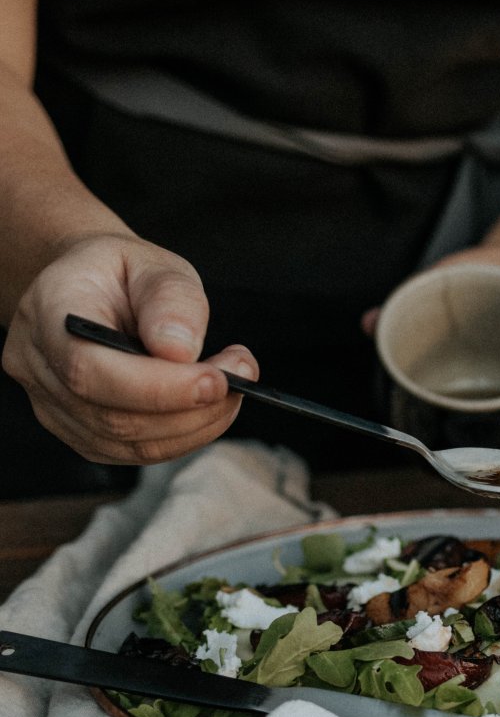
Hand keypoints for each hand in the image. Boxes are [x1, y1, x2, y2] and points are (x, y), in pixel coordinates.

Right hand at [2, 233, 258, 464]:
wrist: (95, 288)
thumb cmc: (126, 274)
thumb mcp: (154, 264)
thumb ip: (171, 300)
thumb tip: (181, 351)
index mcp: (49, 313)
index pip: (90, 369)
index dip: (158, 386)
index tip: (217, 379)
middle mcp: (39, 366)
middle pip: (113, 416)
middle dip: (192, 406)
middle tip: (242, 374)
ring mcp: (54, 407)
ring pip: (131, 443)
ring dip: (198, 423)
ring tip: (233, 384)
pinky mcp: (82, 432)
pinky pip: (138, 451)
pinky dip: (187, 435)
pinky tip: (211, 405)